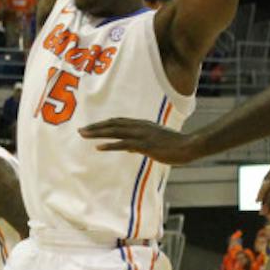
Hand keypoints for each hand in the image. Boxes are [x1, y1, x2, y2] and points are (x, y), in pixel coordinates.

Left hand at [79, 118, 203, 163]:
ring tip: (84, 135)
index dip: (103, 124)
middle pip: (112, 124)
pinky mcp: (144, 144)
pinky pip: (123, 144)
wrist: (188, 146)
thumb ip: (140, 144)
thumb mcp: (155, 142)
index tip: (91, 127)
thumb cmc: (174, 146)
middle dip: (95, 127)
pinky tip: (98, 147)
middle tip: (80, 130)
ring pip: (114, 132)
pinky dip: (109, 145)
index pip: (118, 121)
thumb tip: (128, 148)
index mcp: (142, 125)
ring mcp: (141, 135)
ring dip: (97, 133)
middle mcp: (139, 126)